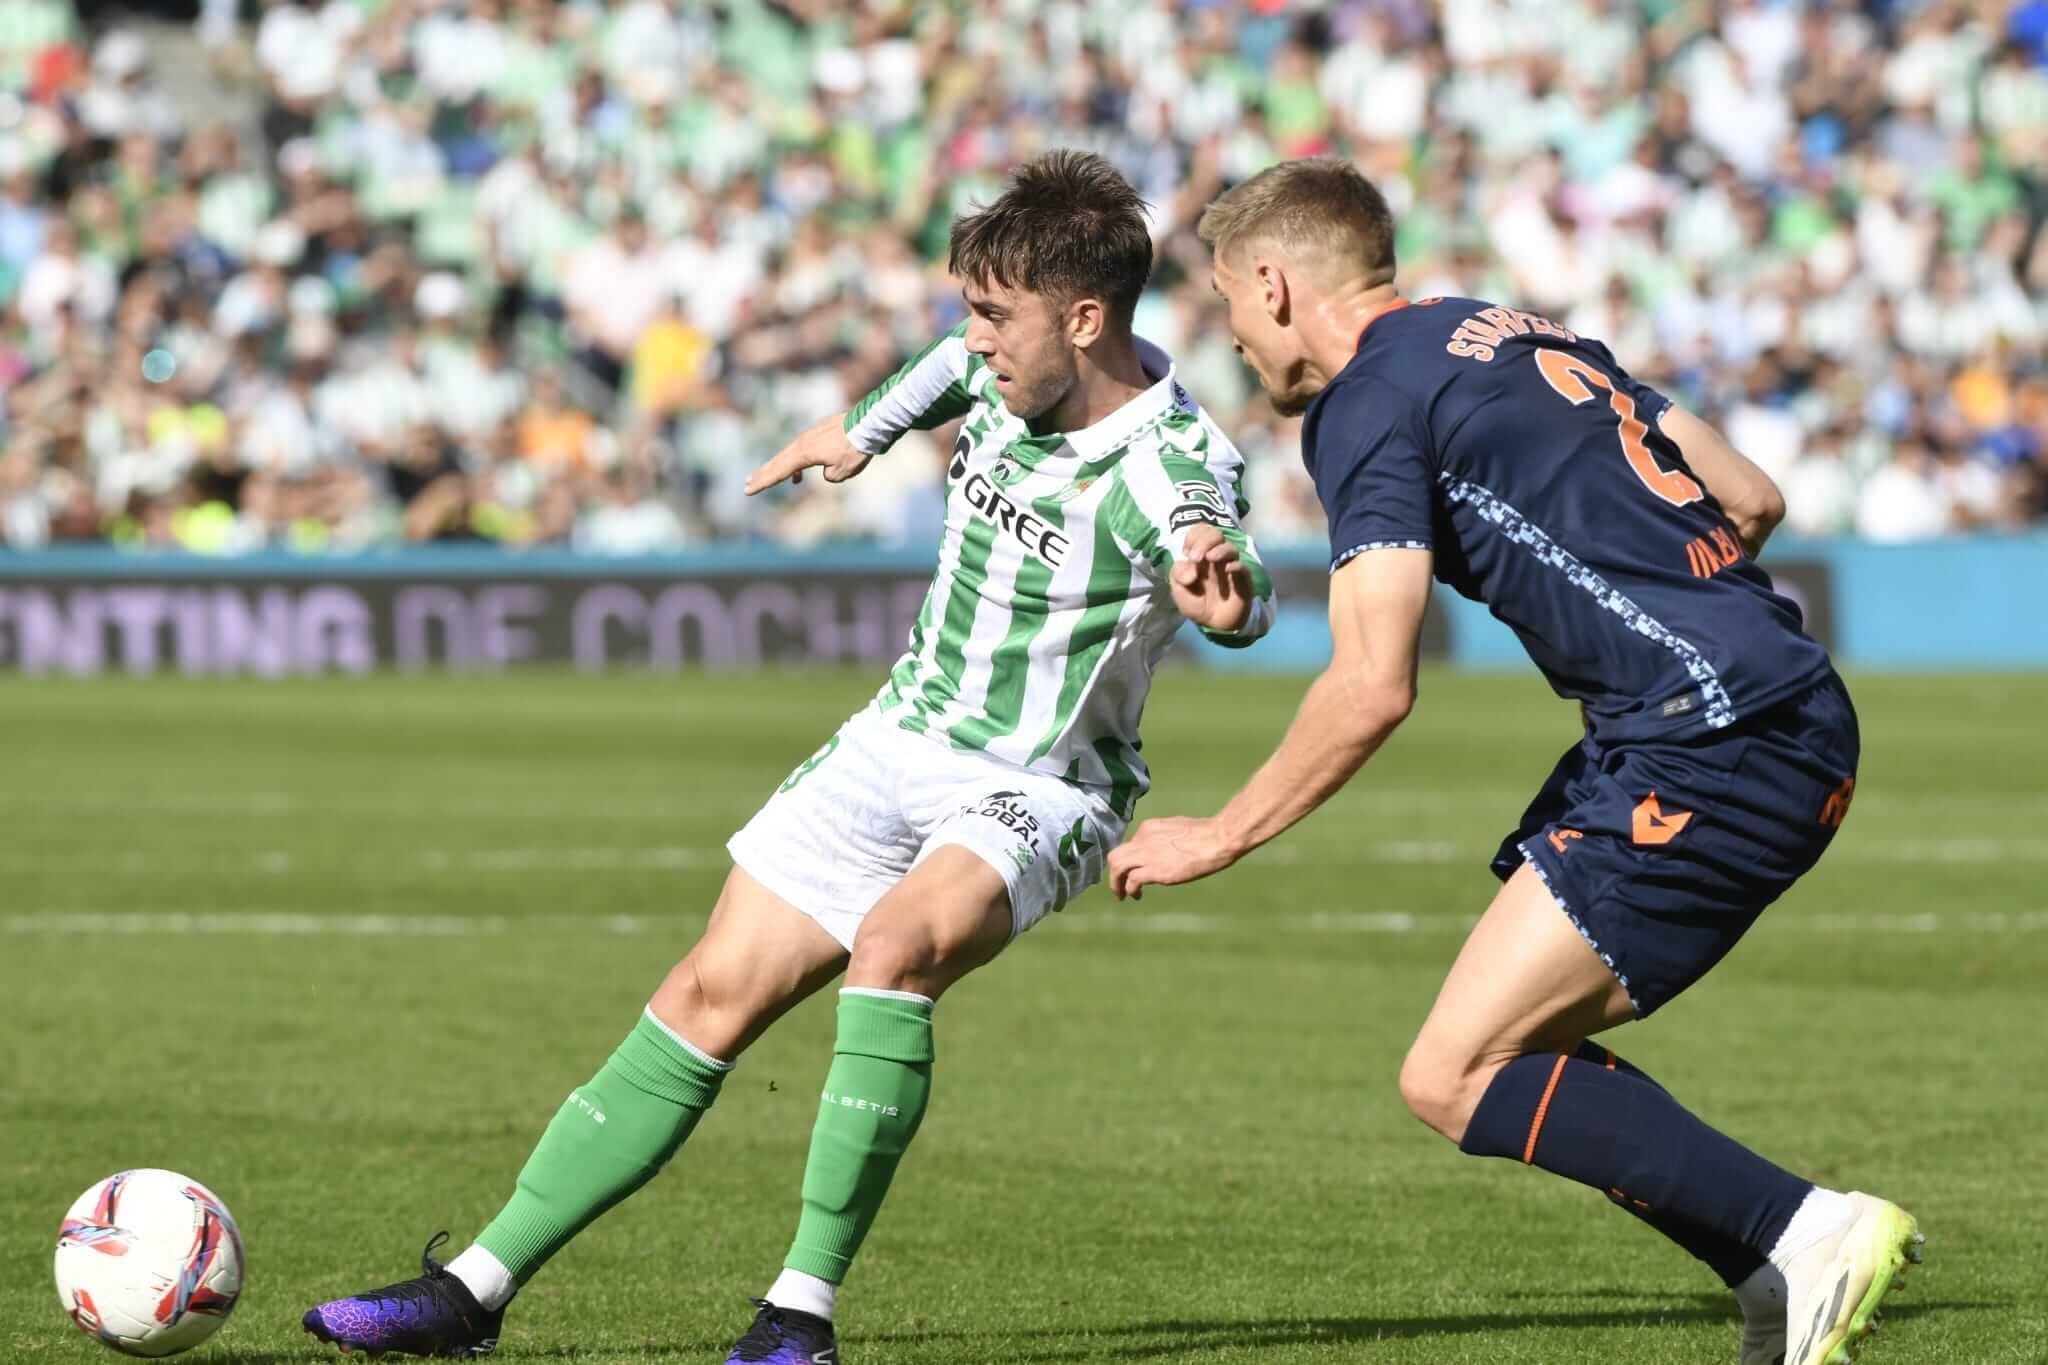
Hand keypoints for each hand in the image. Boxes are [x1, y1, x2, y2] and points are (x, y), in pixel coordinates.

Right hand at [744, 413, 870, 493]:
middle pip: (779, 461)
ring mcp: (811, 434)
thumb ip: (829, 476)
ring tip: (766, 476)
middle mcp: (803, 442)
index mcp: (804, 453)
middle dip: (763, 474)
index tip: (748, 490)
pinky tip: (799, 473)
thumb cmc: (855, 449)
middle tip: (748, 483)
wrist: (869, 424)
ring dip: (779, 466)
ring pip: (791, 454)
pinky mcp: (821, 431)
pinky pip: (804, 448)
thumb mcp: (841, 472)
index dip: (763, 482)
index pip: (779, 471)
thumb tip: (827, 470)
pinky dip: (798, 460)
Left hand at [1107, 816, 1242, 899]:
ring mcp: (1147, 854)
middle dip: (1114, 872)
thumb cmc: (1205, 834)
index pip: (1130, 845)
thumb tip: (1163, 849)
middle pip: (1116, 856)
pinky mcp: (1155, 870)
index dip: (1131, 859)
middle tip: (1118, 885)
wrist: (1215, 839)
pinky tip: (1136, 896)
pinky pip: (1132, 881)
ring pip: (1117, 867)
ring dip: (1116, 883)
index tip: (1134, 869)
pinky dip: (1129, 890)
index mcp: (1149, 828)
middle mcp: (1142, 839)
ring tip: (1121, 895)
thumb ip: (1164, 838)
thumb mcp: (1177, 829)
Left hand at [1169, 524, 1252, 630]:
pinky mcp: (1242, 581)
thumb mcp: (1179, 591)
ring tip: (1210, 558)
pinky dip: (1236, 565)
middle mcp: (1216, 557)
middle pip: (1216, 534)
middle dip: (1204, 541)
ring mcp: (1230, 567)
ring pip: (1230, 548)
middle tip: (1196, 558)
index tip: (1186, 550)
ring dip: (1219, 550)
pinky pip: (1243, 567)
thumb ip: (1178, 575)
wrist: (1214, 625)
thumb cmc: (1197, 604)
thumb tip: (1189, 565)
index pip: (1200, 532)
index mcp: (1200, 555)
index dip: (1193, 536)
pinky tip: (1228, 569)